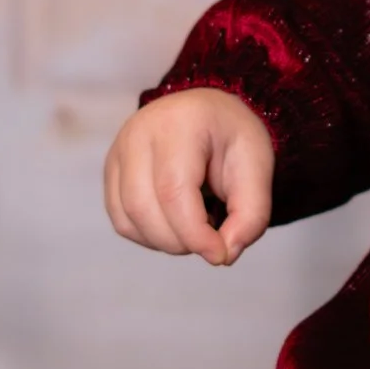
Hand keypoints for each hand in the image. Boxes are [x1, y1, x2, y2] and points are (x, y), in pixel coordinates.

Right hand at [103, 90, 275, 266]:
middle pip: (144, 208)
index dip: (194, 234)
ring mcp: (118, 151)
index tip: (219, 255)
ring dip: (164, 241)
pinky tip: (174, 225)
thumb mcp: (258, 167)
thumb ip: (251, 214)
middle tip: (211, 239)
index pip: (173, 190)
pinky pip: (121, 220)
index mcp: (179, 122)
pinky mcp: (111, 170)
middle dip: (180, 241)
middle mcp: (138, 132)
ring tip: (195, 228)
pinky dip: (149, 236)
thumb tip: (224, 255)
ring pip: (128, 219)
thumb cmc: (232, 137)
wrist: (209, 113)